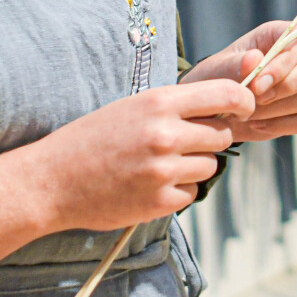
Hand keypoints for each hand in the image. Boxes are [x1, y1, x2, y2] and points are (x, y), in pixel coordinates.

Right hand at [27, 78, 254, 232]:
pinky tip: (150, 185)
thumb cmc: (91, 139)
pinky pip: (192, 193)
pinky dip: (179, 191)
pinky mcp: (159, 201)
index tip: (244, 108)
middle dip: (211, 139)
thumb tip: (223, 108)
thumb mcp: (132, 108)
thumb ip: (175, 107)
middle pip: (223, 135)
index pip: (226, 95)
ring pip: (210, 166)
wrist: (52, 180)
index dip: (243, 101)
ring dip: (194, 167)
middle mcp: (166, 134)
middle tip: (184, 143)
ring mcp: (164, 170)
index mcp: (160, 103)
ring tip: (160, 165)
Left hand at [188, 20, 296, 141]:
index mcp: (279, 35)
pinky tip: (257, 124)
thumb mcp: (215, 70)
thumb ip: (233, 65)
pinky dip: (283, 126)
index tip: (257, 84)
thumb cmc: (215, 81)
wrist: (212, 111)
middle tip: (258, 97)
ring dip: (278, 109)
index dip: (286, 61)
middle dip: (291, 84)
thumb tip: (254, 59)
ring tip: (248, 112)